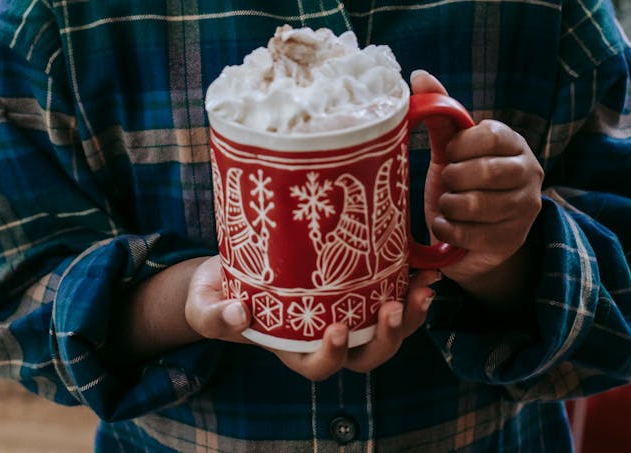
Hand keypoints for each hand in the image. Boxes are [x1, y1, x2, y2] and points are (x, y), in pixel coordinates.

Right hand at [186, 256, 439, 379]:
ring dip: (409, 313)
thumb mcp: (205, 305)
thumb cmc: (217, 295)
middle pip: (366, 355)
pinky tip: (424, 263)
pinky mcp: (357, 287)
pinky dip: (409, 282)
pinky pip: (390, 293)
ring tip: (425, 286)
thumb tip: (236, 315)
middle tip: (393, 308)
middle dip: (386, 337)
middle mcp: (326, 337)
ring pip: (386, 328)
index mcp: (293, 348)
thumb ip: (214, 314)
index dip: (333, 355)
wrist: (230, 273)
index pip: (320, 367)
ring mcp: (347, 313)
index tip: (339, 330)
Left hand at [410, 70, 542, 304]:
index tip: (448, 153)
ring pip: (478, 206)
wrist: (471, 234)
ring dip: (449, 206)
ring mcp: (526, 209)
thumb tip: (419, 75)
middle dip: (454, 178)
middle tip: (446, 182)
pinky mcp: (514, 240)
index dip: (461, 145)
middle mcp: (530, 172)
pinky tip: (447, 226)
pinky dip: (449, 230)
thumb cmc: (460, 180)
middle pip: (486, 172)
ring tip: (446, 204)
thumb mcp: (451, 148)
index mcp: (514, 142)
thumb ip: (440, 113)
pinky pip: (473, 235)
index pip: (491, 135)